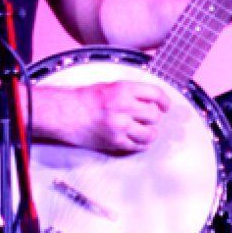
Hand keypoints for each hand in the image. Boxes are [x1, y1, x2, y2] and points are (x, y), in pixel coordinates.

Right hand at [47, 81, 169, 153]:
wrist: (66, 113)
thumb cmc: (84, 99)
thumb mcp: (109, 86)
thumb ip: (130, 92)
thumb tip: (151, 100)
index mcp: (122, 89)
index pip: (155, 94)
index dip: (164, 101)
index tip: (165, 106)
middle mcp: (123, 107)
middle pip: (155, 115)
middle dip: (154, 117)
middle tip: (149, 118)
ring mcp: (120, 126)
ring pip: (150, 133)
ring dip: (151, 132)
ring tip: (146, 131)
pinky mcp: (115, 142)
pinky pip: (138, 146)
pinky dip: (141, 144)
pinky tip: (138, 140)